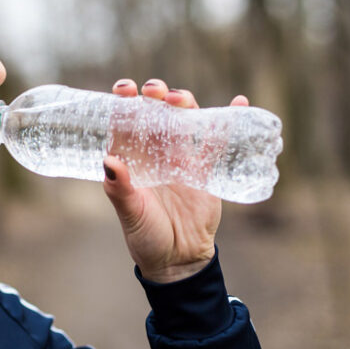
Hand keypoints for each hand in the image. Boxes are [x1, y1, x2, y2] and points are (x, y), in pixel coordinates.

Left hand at [102, 79, 249, 282]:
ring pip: (184, 120)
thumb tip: (110, 161)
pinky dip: (228, 119)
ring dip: (183, 102)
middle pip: (155, 114)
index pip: (125, 123)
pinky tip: (239, 101)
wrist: (178, 260)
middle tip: (153, 91)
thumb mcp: (130, 214)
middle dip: (154, 96)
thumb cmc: (146, 236)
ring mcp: (182, 158)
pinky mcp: (206, 169)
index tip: (124, 89)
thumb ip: (120, 190)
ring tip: (178, 97)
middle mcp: (155, 153)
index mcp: (132, 160)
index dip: (123, 102)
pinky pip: (218, 141)